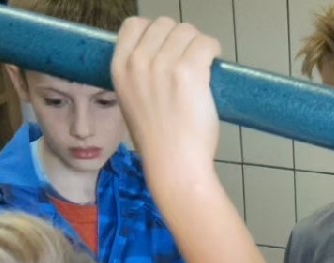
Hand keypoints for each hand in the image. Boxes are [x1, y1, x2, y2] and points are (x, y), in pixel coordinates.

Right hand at [112, 17, 220, 192]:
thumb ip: (138, 76)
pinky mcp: (188, 71)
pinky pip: (206, 43)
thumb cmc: (157, 142)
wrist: (174, 166)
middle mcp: (138, 62)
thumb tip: (158, 58)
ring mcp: (163, 65)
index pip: (133, 25)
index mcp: (119, 68)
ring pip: (187, 31)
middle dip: (180, 40)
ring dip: (199, 45)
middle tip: (190, 62)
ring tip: (203, 67)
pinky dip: (214, 51)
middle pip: (164, 25)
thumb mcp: (131, 103)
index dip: (155, 33)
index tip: (168, 48)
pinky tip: (214, 65)